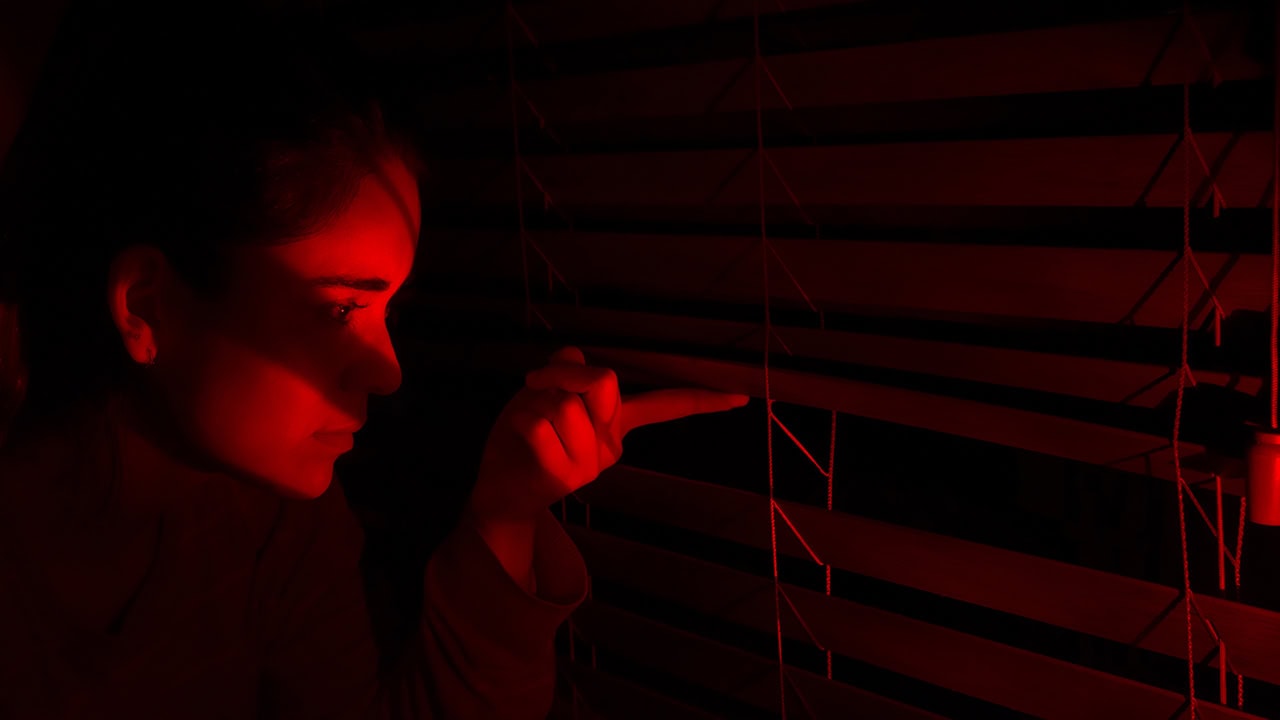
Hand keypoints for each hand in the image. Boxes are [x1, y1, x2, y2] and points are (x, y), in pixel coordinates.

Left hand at [468, 346, 750, 524]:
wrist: (501, 486)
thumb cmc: (529, 432)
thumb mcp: (547, 388)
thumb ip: (567, 366)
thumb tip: (574, 354)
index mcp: (618, 424)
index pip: (665, 405)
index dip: (703, 399)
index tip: (741, 396)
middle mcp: (613, 446)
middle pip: (604, 380)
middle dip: (565, 374)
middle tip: (538, 387)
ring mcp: (592, 465)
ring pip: (565, 404)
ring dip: (534, 401)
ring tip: (529, 425)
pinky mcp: (565, 477)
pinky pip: (540, 425)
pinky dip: (521, 421)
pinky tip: (522, 444)